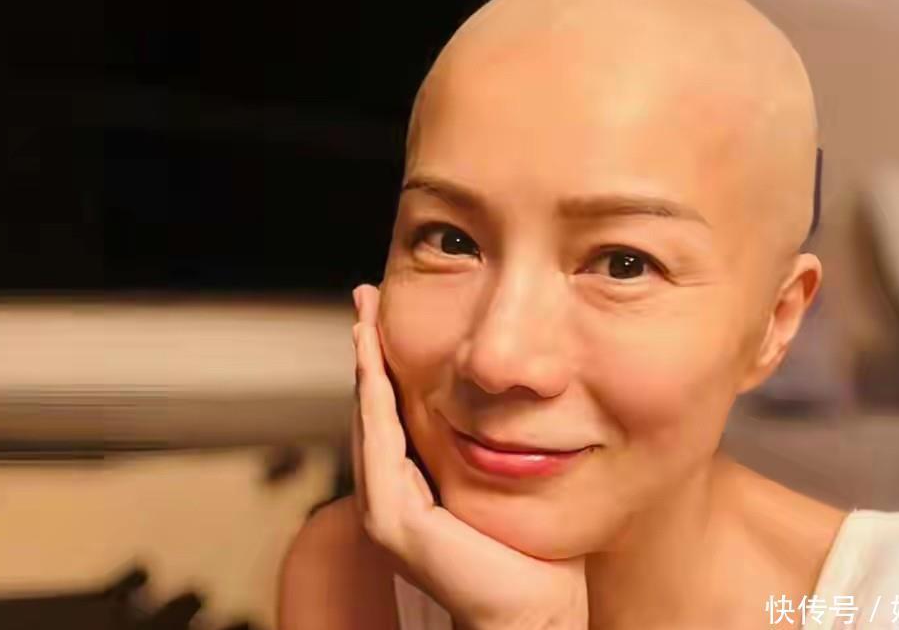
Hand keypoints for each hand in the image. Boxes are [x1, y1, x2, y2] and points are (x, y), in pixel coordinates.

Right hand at [350, 283, 588, 629]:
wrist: (535, 611)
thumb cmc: (532, 557)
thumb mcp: (506, 485)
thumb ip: (496, 450)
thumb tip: (514, 410)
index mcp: (418, 489)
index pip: (397, 415)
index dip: (389, 365)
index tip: (386, 319)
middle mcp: (393, 497)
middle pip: (375, 409)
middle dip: (369, 353)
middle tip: (365, 301)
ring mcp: (386, 511)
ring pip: (371, 420)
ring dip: (365, 365)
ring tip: (363, 317)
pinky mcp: (393, 521)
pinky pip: (381, 447)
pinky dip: (375, 401)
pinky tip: (375, 362)